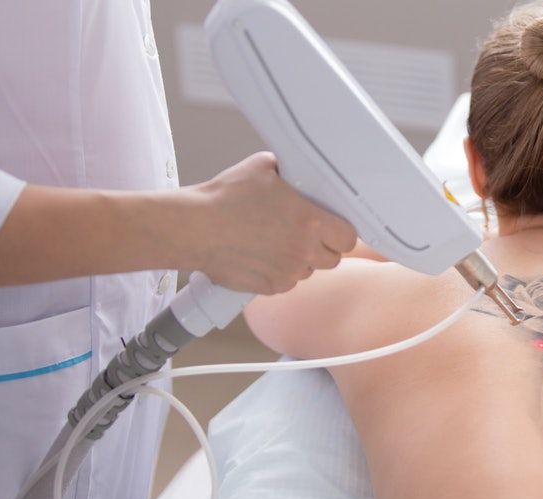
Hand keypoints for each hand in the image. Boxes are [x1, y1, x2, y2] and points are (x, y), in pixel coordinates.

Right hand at [187, 152, 357, 293]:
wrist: (193, 228)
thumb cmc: (223, 198)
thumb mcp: (262, 168)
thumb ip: (288, 171)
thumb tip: (296, 169)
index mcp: (309, 221)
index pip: (348, 238)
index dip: (342, 233)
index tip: (334, 228)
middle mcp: (302, 250)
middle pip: (332, 259)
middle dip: (323, 248)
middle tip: (306, 235)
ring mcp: (287, 272)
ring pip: (308, 271)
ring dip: (300, 260)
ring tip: (277, 243)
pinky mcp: (269, 287)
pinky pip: (286, 283)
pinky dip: (280, 273)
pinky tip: (263, 256)